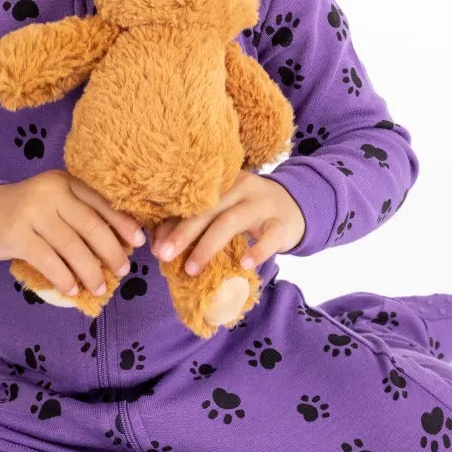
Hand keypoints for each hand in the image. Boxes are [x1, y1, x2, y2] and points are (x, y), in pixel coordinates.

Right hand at [0, 169, 146, 296]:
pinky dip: (64, 277)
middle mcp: (51, 191)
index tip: (139, 242)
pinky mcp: (17, 234)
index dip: (123, 223)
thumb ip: (81, 213)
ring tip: (100, 287)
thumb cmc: (27, 212)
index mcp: (65, 181)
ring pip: (71, 246)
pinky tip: (73, 289)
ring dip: (90, 271)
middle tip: (123, 270)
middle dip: (111, 251)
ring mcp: (33, 212)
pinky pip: (48, 260)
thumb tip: (120, 242)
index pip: (101, 202)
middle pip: (90, 225)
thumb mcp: (55, 202)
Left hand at [150, 171, 304, 273]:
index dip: (171, 222)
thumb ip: (199, 222)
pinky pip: (269, 237)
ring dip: (208, 246)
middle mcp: (241, 187)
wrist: (296, 206)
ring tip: (191, 269)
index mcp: (223, 182)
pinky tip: (243, 264)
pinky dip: (257, 251)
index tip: (155, 245)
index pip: (193, 200)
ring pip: (231, 221)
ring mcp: (263, 204)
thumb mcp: (226, 209)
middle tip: (164, 255)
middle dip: (183, 233)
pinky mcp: (282, 224)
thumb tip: (161, 246)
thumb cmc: (250, 211)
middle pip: (208, 208)